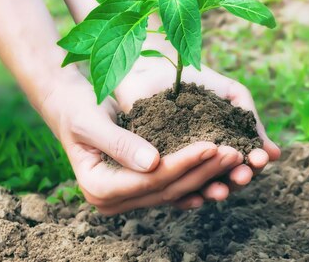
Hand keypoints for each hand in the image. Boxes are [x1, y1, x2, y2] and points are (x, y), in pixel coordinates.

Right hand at [39, 70, 244, 213]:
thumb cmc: (78, 109)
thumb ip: (119, 142)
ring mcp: (129, 197)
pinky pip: (175, 186)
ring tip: (237, 157)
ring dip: (208, 175)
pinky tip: (223, 169)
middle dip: (203, 170)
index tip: (212, 144)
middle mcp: (113, 200)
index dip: (183, 163)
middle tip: (235, 151)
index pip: (150, 180)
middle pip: (168, 189)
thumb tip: (152, 163)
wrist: (71, 108)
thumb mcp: (91, 121)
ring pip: (176, 190)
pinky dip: (199, 176)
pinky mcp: (142, 187)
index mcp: (99, 188)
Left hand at [114, 31, 280, 204]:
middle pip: (226, 180)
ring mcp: (183, 165)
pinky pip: (172, 187)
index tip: (260, 160)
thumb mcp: (232, 95)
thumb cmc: (197, 81)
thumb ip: (251, 120)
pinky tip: (194, 194)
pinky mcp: (158, 168)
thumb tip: (275, 155)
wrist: (157, 69)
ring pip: (202, 188)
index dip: (253, 164)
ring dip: (215, 192)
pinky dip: (184, 196)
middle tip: (243, 175)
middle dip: (237, 180)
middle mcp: (206, 161)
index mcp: (226, 147)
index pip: (244, 163)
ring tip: (221, 189)